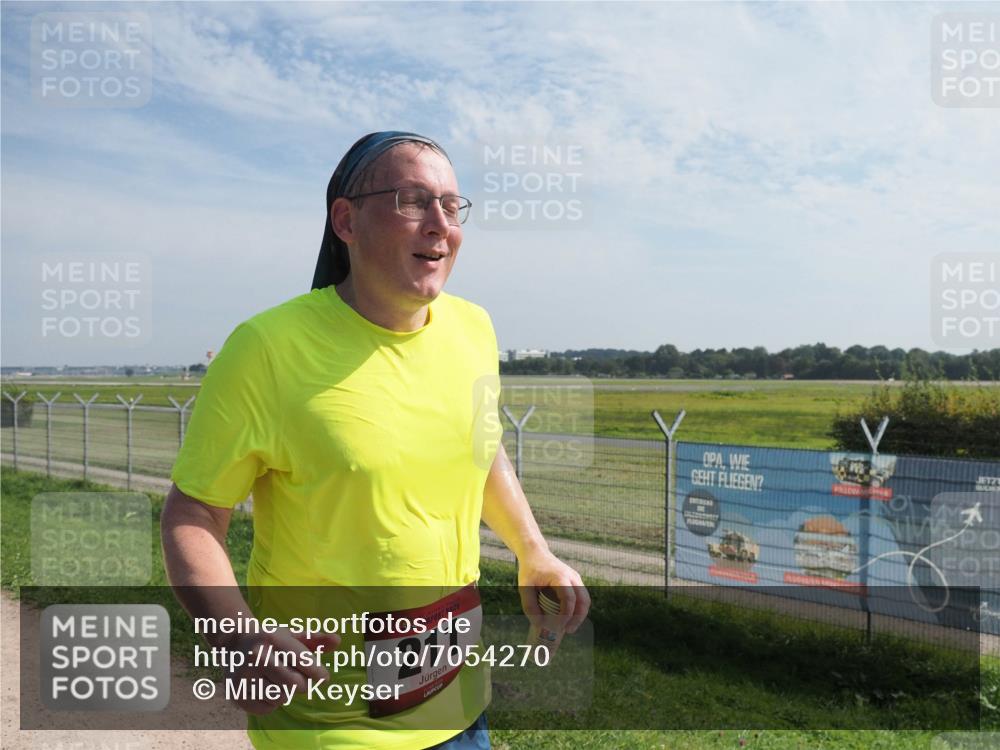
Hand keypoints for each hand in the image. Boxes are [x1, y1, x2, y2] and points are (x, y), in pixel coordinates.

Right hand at [226, 626, 340, 714]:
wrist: (235, 645)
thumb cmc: (271, 641)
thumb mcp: (292, 635)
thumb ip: (316, 638)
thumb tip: (337, 640)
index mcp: (274, 638)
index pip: (304, 662)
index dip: (319, 673)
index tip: (323, 677)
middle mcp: (257, 656)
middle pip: (295, 684)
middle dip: (304, 685)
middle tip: (301, 680)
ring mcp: (245, 676)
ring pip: (281, 698)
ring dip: (287, 693)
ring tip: (279, 681)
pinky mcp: (238, 694)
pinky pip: (267, 709)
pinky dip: (272, 703)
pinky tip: (267, 689)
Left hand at [517, 549, 590, 633]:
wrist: (535, 552)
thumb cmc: (529, 569)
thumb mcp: (524, 587)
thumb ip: (529, 606)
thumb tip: (539, 624)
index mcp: (560, 577)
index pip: (569, 598)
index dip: (566, 614)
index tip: (559, 626)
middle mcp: (572, 577)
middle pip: (583, 600)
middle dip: (578, 618)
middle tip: (568, 631)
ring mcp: (575, 578)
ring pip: (584, 599)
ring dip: (579, 614)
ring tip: (568, 627)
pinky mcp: (574, 580)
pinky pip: (581, 596)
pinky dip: (577, 608)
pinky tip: (568, 617)